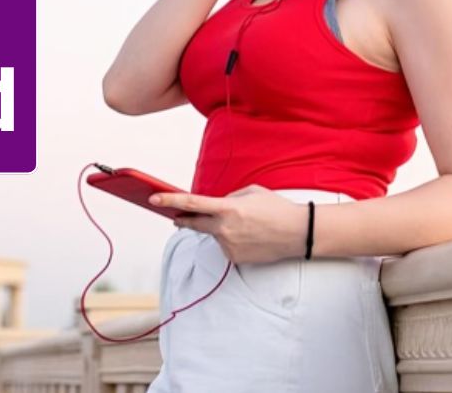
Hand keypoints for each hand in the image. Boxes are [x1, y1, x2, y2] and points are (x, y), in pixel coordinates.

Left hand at [149, 184, 306, 263]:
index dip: (170, 201)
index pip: (191, 204)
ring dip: (221, 229)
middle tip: (175, 217)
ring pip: (214, 235)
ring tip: (248, 226)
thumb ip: (229, 197)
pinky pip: (225, 246)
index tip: (153, 199)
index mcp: (228, 208)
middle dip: (182, 220)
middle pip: (193, 224)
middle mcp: (225, 229)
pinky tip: (250, 237)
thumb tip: (215, 205)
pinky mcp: (234, 259)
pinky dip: (232, 241)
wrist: (298, 233)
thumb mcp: (251, 192)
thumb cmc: (276, 209)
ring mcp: (229, 246)